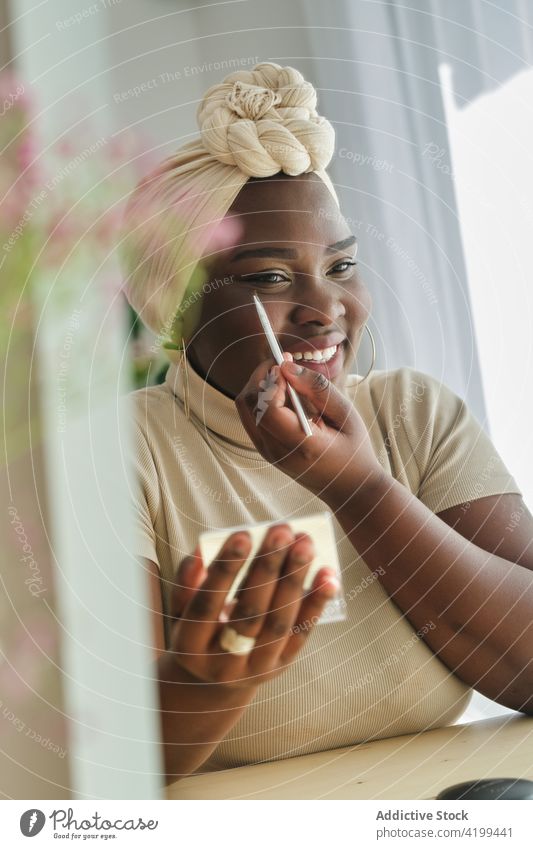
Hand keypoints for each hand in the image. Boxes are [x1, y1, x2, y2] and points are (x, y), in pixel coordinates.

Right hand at [167, 524, 338, 690]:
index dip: (225, 569)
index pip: (207, 605)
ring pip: (279, 622)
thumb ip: (187, 580)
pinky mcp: (281, 665)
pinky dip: (317, 602)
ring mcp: (255, 669)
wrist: (211, 679)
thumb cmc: (195, 627)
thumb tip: (203, 550)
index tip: (243, 534)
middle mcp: (222, 663)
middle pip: (249, 613)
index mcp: (189, 645)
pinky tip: (329, 575)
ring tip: (305, 544)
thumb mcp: (180, 607)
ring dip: (295, 579)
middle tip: (282, 531)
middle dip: (267, 568)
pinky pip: (302, 633)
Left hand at [235, 357, 382, 506]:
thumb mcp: (346, 414)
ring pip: (246, 409)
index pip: (268, 409)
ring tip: (285, 375)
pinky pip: (252, 418)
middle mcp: (277, 452)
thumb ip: (317, 389)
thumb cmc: (354, 449)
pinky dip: (262, 399)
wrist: (350, 488)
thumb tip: (286, 366)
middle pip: (249, 405)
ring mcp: (268, 453)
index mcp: (301, 445)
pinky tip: (284, 393)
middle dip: (261, 376)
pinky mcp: (267, 451)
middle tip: (282, 361)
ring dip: (260, 386)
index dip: (270, 381)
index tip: (284, 361)